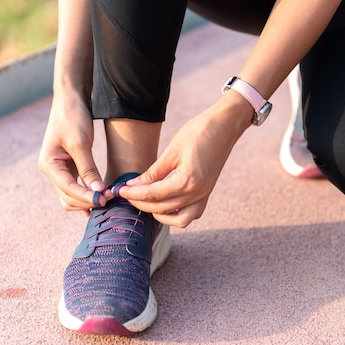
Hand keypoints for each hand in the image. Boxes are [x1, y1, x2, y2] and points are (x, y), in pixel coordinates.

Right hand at [38, 92, 105, 214]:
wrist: (70, 99)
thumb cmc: (73, 118)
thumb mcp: (81, 143)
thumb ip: (88, 169)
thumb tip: (98, 192)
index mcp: (49, 164)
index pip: (67, 189)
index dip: (85, 197)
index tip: (104, 200)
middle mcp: (51, 170)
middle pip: (67, 197)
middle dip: (86, 201)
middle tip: (109, 200)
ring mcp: (59, 170)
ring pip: (71, 196)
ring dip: (87, 200)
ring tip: (107, 199)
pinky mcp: (69, 167)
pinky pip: (76, 187)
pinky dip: (86, 194)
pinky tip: (100, 199)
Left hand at [119, 96, 251, 226]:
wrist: (225, 125)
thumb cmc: (199, 132)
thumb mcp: (172, 150)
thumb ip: (153, 172)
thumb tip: (134, 185)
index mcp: (188, 181)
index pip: (153, 195)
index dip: (133, 194)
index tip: (119, 189)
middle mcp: (198, 193)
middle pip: (162, 208)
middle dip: (141, 203)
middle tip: (126, 193)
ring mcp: (204, 195)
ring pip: (179, 219)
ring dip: (160, 214)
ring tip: (145, 201)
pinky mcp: (207, 193)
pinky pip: (191, 214)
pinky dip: (177, 214)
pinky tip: (164, 202)